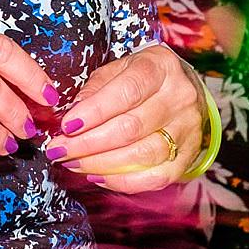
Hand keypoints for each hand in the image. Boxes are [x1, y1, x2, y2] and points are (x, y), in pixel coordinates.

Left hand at [46, 44, 209, 190]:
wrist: (185, 90)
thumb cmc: (143, 79)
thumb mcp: (118, 69)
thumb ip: (95, 88)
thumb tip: (72, 114)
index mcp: (160, 67)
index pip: (127, 92)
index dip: (94, 112)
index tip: (67, 125)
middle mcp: (179, 97)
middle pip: (131, 128)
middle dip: (88, 143)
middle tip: (60, 149)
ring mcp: (187, 129)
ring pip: (142, 156)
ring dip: (101, 164)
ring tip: (74, 163)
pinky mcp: (187, 156)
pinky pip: (155, 177)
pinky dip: (123, 181)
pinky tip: (98, 175)